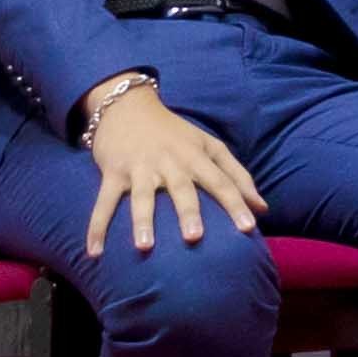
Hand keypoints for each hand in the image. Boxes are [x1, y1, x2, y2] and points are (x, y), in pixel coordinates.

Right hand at [77, 75, 263, 255]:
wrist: (128, 105)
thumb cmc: (175, 133)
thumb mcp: (209, 146)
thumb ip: (237, 176)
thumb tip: (263, 208)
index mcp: (196, 156)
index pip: (221, 181)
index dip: (236, 203)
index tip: (249, 228)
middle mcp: (170, 161)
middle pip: (182, 188)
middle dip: (188, 212)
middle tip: (194, 238)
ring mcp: (140, 167)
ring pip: (141, 196)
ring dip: (142, 221)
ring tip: (144, 246)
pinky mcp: (113, 171)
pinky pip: (104, 201)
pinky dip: (96, 226)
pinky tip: (94, 251)